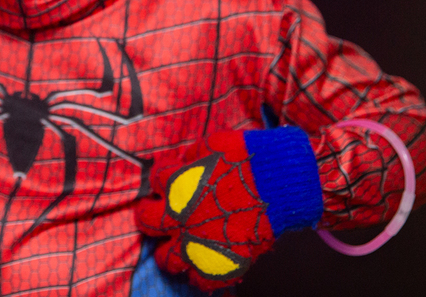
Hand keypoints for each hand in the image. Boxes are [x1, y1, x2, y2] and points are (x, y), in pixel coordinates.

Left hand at [135, 128, 322, 291]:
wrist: (279, 182)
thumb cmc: (246, 157)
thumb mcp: (211, 145)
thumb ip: (191, 157)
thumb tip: (184, 162)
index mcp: (176, 186)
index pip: (155, 180)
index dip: (159, 178)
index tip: (164, 178)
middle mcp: (180, 217)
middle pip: (147, 222)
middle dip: (147, 215)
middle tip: (151, 212)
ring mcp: (198, 244)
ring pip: (167, 259)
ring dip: (166, 252)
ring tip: (171, 248)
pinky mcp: (221, 263)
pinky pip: (201, 280)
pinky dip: (198, 274)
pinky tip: (200, 266)